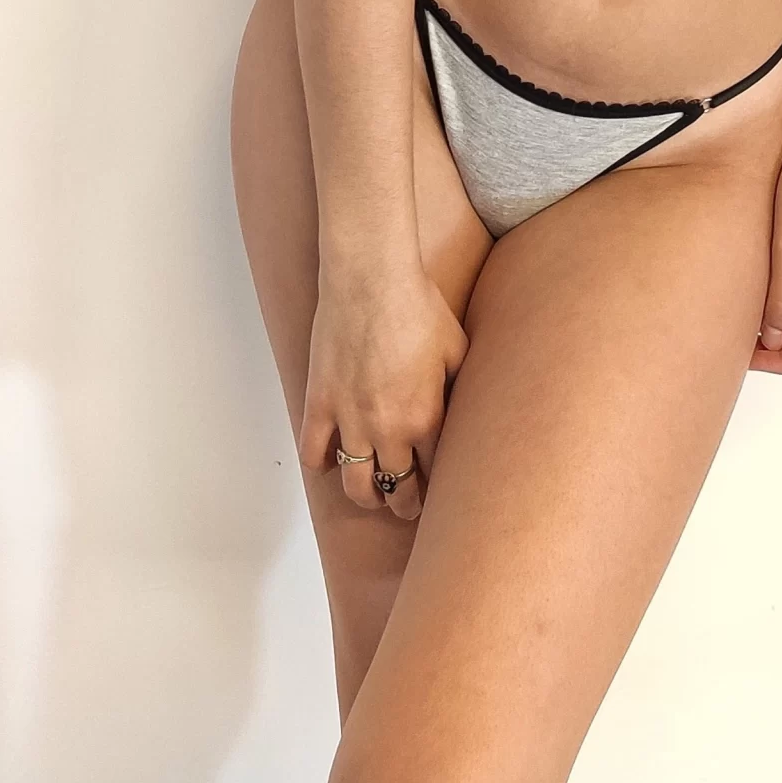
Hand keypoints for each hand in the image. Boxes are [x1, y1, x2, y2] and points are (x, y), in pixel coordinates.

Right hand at [298, 264, 470, 518]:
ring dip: (366, 495)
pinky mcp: (319, 403)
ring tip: (373, 492)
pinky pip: (314, 453)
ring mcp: (349, 420)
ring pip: (355, 485)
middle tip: (407, 503)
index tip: (441, 490)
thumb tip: (468, 406)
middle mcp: (388, 430)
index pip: (436, 473)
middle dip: (405, 503)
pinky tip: (332, 459)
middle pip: (396, 489)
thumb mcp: (457, 347)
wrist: (371, 279)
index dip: (440, 485)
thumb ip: (460, 386)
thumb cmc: (418, 306)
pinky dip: (322, 463)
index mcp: (426, 418)